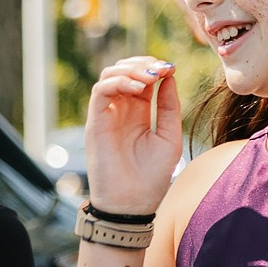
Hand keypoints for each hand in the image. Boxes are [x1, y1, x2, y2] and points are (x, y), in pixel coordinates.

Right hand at [83, 56, 184, 216]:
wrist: (132, 203)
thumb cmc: (152, 176)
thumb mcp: (170, 136)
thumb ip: (169, 107)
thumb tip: (168, 77)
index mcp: (139, 113)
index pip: (143, 78)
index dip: (156, 68)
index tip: (172, 68)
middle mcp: (121, 110)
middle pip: (125, 71)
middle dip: (143, 63)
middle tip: (160, 68)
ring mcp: (107, 115)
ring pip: (110, 75)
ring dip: (131, 69)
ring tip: (150, 77)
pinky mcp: (95, 122)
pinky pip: (101, 90)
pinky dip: (119, 82)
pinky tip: (138, 89)